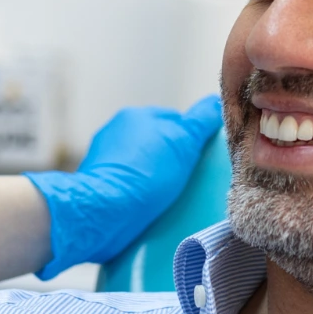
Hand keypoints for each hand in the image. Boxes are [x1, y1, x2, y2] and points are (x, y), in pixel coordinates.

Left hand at [25, 96, 222, 278]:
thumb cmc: (146, 174)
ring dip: (153, 176)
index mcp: (135, 116)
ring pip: (140, 163)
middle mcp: (115, 131)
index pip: (173, 119)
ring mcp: (102, 158)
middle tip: (187, 179)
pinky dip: (137, 192)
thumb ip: (201, 120)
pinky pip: (126, 183)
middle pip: (155, 141)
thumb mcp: (184, 141)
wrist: (104, 212)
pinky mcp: (96, 184)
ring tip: (167, 197)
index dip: (190, 137)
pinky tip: (147, 207)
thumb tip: (215, 102)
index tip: (200, 157)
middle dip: (170, 157)